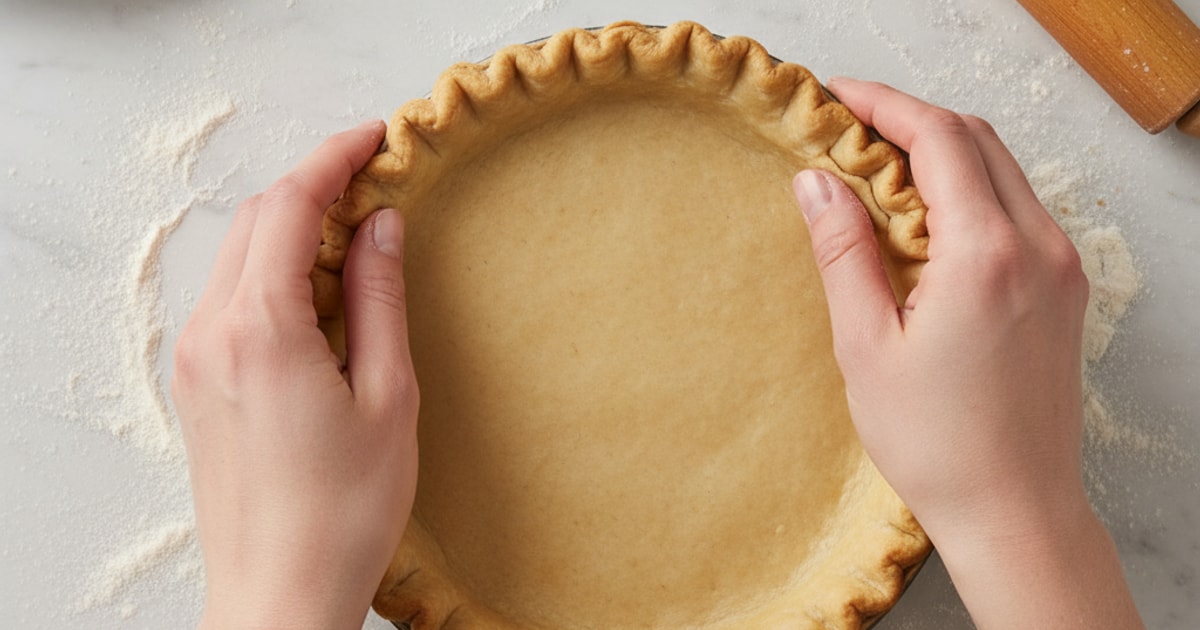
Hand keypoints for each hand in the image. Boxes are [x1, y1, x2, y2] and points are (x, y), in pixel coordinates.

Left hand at [171, 121, 417, 629]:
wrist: (279, 593)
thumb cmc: (344, 510)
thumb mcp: (386, 395)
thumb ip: (376, 298)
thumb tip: (379, 226)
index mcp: (261, 329)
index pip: (287, 207)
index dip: (332, 160)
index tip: (375, 137)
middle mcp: (212, 333)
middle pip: (254, 221)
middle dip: (312, 186)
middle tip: (373, 179)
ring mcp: (195, 359)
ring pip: (238, 256)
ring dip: (291, 228)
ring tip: (354, 233)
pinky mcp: (196, 383)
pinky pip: (230, 297)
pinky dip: (272, 270)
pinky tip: (317, 289)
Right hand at [792, 78, 1141, 628]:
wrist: (1016, 510)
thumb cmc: (938, 443)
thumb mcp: (867, 346)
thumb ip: (844, 252)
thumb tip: (816, 181)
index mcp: (986, 254)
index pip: (938, 138)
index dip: (882, 105)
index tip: (835, 97)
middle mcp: (1038, 246)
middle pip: (976, 137)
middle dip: (910, 118)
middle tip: (849, 126)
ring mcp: (1061, 265)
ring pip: (1002, 167)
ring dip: (942, 150)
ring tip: (879, 167)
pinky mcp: (1065, 287)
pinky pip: (1018, 205)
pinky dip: (970, 186)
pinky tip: (927, 215)